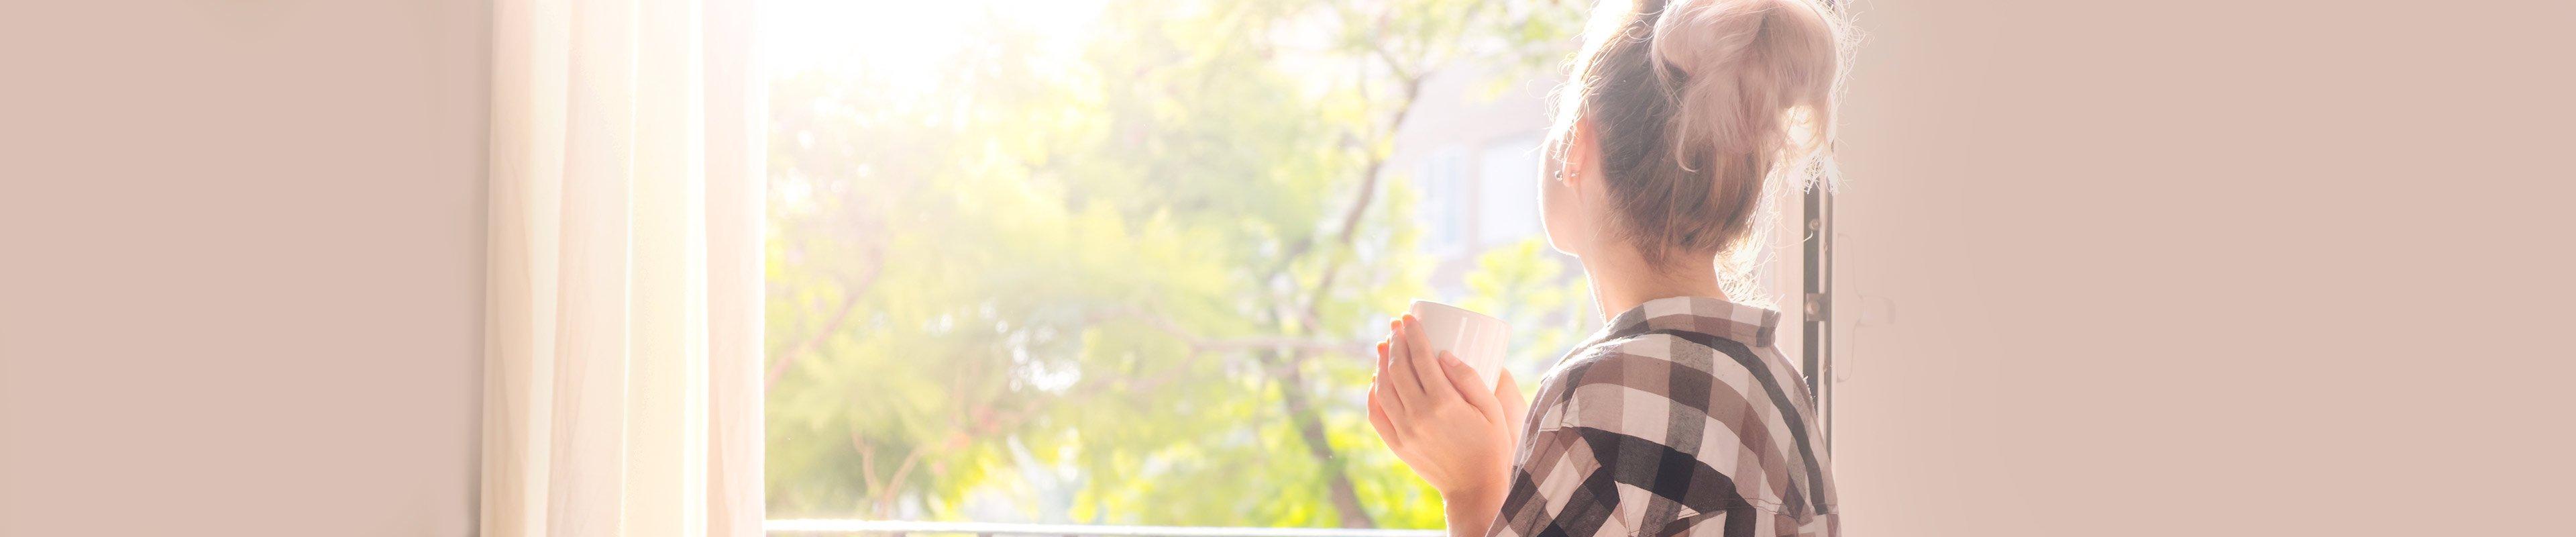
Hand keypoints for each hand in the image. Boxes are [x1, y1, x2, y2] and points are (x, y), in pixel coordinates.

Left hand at [1367, 314, 1530, 499]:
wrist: (1475, 488)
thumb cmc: (1491, 445)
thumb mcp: (1492, 409)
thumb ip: (1470, 379)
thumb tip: (1444, 353)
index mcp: (1445, 403)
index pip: (1421, 358)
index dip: (1413, 334)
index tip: (1409, 318)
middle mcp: (1419, 415)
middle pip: (1398, 369)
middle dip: (1395, 342)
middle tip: (1395, 325)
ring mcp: (1404, 431)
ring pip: (1383, 388)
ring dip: (1380, 363)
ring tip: (1383, 346)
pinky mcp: (1397, 445)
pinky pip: (1376, 414)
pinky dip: (1372, 393)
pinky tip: (1376, 379)